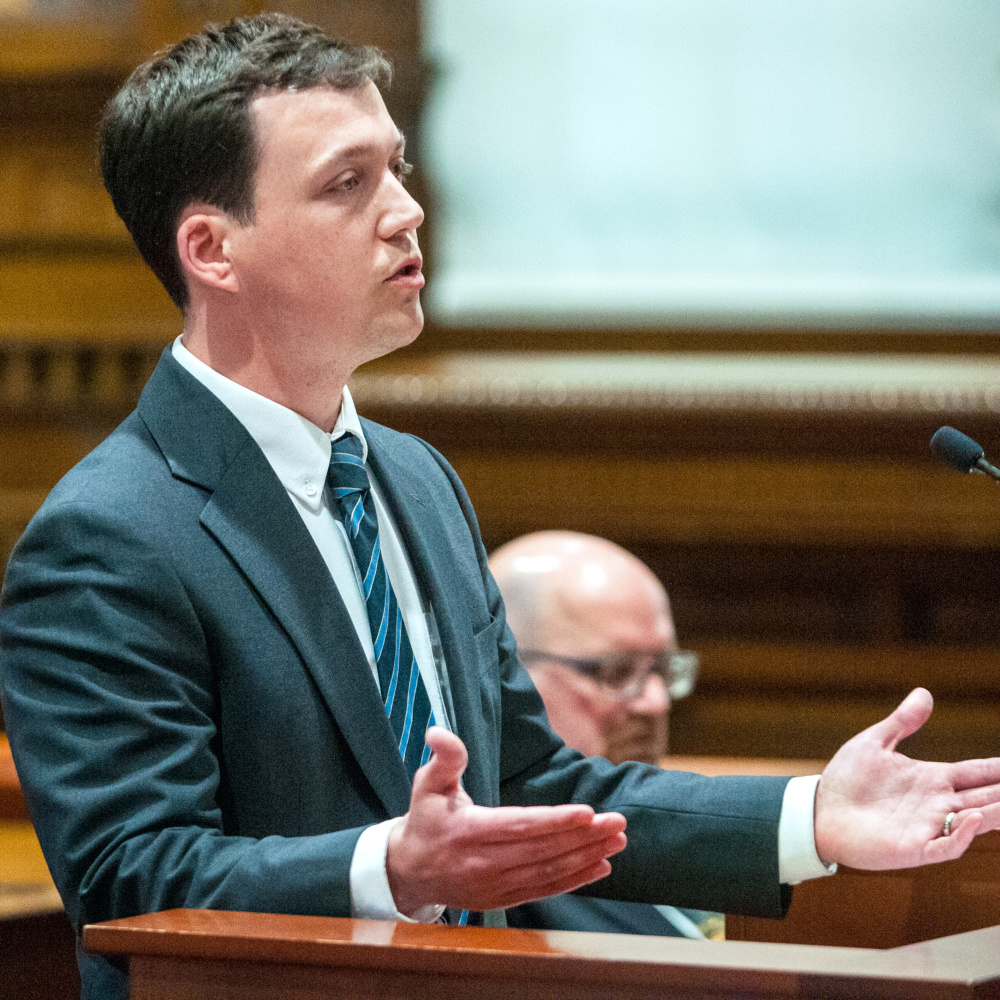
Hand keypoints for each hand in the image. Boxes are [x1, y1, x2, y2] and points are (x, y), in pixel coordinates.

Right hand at [386, 727, 626, 915]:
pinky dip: (575, 880)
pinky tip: (601, 866)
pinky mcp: (504, 899)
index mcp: (468, 832)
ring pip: (549, 872)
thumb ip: (444, 759)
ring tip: (618, 841)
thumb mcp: (428, 784)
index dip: (555, 821)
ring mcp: (495, 886)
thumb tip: (439, 731)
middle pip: (542, 850)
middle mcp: (484, 864)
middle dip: (585, 837)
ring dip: (587, 857)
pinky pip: (545, 890)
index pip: (519, 826)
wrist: (410, 872)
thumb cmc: (426, 819)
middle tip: (618, 822)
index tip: (588, 812)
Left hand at [814, 687, 999, 868]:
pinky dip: (963, 833)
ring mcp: (928, 827)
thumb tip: (925, 693)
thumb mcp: (875, 743)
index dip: (998, 769)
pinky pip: (947, 845)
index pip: (976, 773)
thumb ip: (902, 722)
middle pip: (985, 797)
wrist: (819, 811)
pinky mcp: (914, 848)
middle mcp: (937, 803)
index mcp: (931, 779)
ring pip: (975, 821)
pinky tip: (975, 817)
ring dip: (996, 811)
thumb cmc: (846, 780)